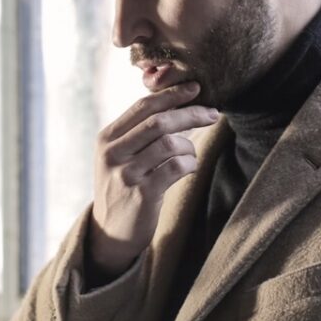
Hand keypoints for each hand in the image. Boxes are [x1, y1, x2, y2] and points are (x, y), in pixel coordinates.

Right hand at [89, 81, 219, 276]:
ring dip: (189, 147)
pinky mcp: (142, 194)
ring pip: (170, 144)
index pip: (143, 106)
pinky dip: (190, 164)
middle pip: (159, 122)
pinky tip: (188, 168)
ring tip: (190, 155)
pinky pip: (176, 168)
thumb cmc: (123, 188)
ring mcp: (126, 174)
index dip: (172, 94)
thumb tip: (177, 104)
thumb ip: (138, 133)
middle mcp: (113, 153)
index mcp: (107, 138)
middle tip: (213, 114)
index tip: (195, 88)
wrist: (110, 232)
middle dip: (190, 114)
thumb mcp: (119, 157)